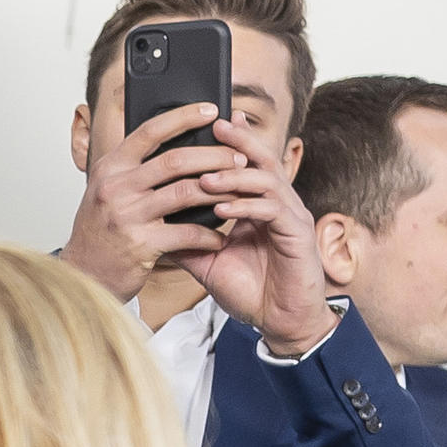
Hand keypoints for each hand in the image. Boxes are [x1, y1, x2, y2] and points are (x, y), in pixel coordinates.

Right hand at [58, 98, 240, 302]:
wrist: (82, 276)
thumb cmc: (101, 231)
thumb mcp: (106, 190)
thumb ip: (133, 168)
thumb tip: (176, 142)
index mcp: (109, 168)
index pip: (150, 131)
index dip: (183, 117)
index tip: (211, 111)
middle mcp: (115, 187)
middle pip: (175, 160)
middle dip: (214, 156)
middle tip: (239, 158)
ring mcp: (127, 216)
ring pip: (186, 192)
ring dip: (219, 190)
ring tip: (240, 192)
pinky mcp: (141, 244)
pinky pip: (186, 233)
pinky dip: (208, 234)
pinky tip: (220, 236)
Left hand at [176, 108, 337, 352]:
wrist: (278, 320)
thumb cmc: (249, 289)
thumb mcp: (207, 260)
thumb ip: (185, 238)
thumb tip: (149, 222)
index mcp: (258, 204)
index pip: (245, 164)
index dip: (229, 143)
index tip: (204, 125)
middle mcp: (278, 203)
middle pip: (262, 160)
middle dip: (238, 141)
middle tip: (214, 126)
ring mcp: (291, 216)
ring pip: (268, 180)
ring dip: (235, 176)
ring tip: (206, 177)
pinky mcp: (297, 235)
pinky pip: (273, 211)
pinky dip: (247, 206)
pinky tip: (223, 207)